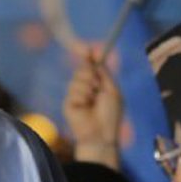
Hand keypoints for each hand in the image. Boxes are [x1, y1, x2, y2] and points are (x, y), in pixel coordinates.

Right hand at [63, 53, 122, 167]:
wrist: (101, 134)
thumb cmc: (110, 115)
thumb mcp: (112, 89)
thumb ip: (104, 72)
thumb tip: (96, 54)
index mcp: (97, 83)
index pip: (89, 65)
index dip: (87, 55)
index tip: (86, 48)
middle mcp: (85, 87)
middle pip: (82, 68)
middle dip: (91, 73)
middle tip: (98, 86)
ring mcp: (75, 94)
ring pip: (77, 78)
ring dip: (89, 87)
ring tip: (93, 101)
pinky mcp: (68, 102)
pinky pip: (74, 90)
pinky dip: (83, 96)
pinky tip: (85, 107)